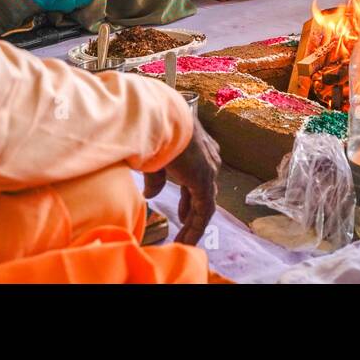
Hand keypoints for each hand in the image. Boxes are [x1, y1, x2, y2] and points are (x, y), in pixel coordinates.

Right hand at [143, 118, 220, 245]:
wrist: (159, 118)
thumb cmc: (152, 129)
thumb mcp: (153, 156)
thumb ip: (155, 178)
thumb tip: (152, 196)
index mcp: (197, 148)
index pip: (196, 178)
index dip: (188, 198)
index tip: (181, 214)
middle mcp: (207, 159)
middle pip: (202, 191)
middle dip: (192, 210)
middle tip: (184, 227)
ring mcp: (208, 170)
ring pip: (204, 204)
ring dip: (193, 224)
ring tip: (183, 241)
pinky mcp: (204, 181)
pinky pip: (204, 211)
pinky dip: (196, 227)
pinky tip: (187, 241)